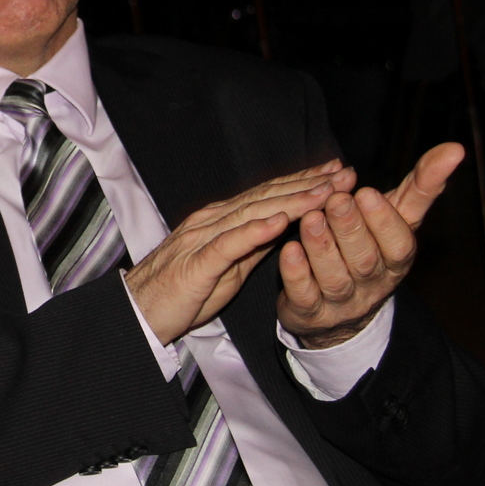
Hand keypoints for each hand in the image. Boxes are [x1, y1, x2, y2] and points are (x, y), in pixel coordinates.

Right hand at [125, 160, 351, 343]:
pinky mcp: (196, 263)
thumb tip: (283, 226)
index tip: (337, 173)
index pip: (268, 195)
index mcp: (220, 220)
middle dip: (308, 184)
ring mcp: (202, 238)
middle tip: (345, 173)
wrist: (139, 312)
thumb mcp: (228, 266)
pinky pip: (229, 244)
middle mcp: (212, 220)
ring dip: (292, 201)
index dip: (303, 182)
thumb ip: (253, 244)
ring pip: (253, 213)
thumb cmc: (181, 292)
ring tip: (325, 192)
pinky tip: (281, 221)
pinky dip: (255, 231)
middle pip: (266, 197)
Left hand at [277, 143, 462, 347]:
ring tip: (310, 218)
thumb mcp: (397, 218)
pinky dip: (296, 273)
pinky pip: (304, 294)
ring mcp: (341, 301)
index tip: (367, 193)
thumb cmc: (370, 246)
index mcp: (396, 259)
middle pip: (365, 259)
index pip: (398, 243)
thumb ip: (421, 186)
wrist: (339, 308)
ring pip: (334, 277)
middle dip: (351, 228)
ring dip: (322, 247)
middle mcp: (373, 283)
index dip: (383, 220)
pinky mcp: (310, 312)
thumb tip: (454, 149)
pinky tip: (289, 249)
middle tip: (336, 199)